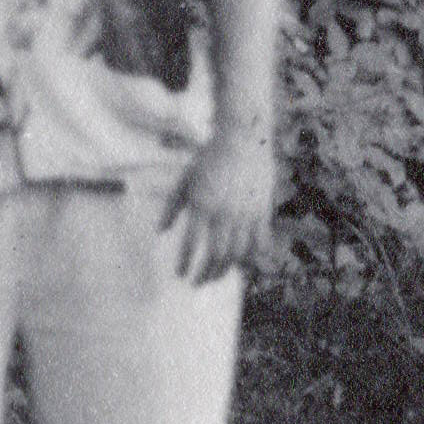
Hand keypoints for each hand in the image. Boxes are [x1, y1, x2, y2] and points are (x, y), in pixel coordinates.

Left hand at [162, 120, 279, 283]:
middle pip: (216, 254)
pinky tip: (244, 263)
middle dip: (206, 273)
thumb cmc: (208, 159)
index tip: (180, 275)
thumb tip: (160, 231)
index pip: (192, 243)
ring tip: (216, 276)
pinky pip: (260, 241)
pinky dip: (253, 255)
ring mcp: (247, 213)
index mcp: (202, 205)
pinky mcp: (263, 211)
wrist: (243, 140)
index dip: (186, 262)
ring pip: (239, 252)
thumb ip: (172, 207)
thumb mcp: (184, 180)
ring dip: (226, 269)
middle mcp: (225, 213)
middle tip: (198, 283)